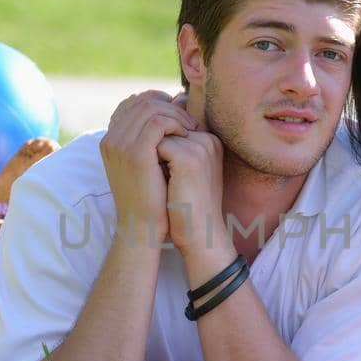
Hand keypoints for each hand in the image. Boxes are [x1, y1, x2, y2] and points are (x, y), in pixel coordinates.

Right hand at [101, 90, 195, 248]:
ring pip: (151, 108)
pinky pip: (158, 122)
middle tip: (190, 122)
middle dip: (171, 107)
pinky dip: (176, 124)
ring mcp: (120, 144)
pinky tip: (187, 136)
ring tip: (191, 129)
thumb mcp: (147, 165)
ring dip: (176, 115)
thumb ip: (151, 140)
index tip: (181, 116)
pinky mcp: (135, 153)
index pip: (135, 103)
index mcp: (111, 140)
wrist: (143, 228)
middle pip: (143, 101)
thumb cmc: (151, 199)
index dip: (161, 103)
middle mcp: (111, 139)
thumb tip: (172, 112)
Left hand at [156, 130, 228, 266]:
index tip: (162, 169)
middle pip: (165, 127)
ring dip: (151, 154)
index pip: (173, 125)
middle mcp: (208, 140)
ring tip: (160, 179)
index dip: (159, 146)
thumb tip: (150, 134)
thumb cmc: (188, 206)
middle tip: (158, 175)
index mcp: (210, 141)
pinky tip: (158, 181)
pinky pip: (156, 146)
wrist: (198, 234)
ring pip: (159, 135)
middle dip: (154, 147)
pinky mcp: (189, 159)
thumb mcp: (185, 171)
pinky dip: (150, 162)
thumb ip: (176, 149)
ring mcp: (200, 148)